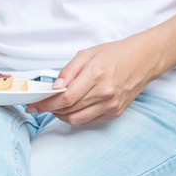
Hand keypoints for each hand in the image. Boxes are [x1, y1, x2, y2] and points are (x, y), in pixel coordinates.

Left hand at [26, 37, 161, 125]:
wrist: (143, 60)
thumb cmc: (114, 54)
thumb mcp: (87, 55)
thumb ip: (68, 72)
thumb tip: (54, 88)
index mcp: (96, 75)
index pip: (65, 98)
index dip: (45, 104)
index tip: (33, 106)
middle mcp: (105, 93)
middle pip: (69, 110)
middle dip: (50, 109)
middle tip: (41, 104)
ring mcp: (111, 105)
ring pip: (77, 120)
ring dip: (61, 116)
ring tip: (55, 107)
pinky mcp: (115, 113)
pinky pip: (88, 121)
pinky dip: (75, 117)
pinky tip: (71, 108)